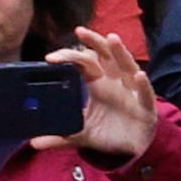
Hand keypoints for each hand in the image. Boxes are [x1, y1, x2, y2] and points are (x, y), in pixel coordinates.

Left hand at [60, 31, 159, 166]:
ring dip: (120, 52)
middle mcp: (114, 81)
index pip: (83, 63)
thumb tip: (34, 143)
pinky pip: (144, 93)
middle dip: (94, 42)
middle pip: (105, 55)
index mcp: (97, 83)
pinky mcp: (145, 106)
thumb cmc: (109, 132)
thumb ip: (60, 137)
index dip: (69, 56)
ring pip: (126, 66)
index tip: (51, 58)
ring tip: (112, 38)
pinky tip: (139, 75)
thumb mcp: (81, 135)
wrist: (133, 148)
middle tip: (80, 31)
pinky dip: (143, 84)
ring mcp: (131, 91)